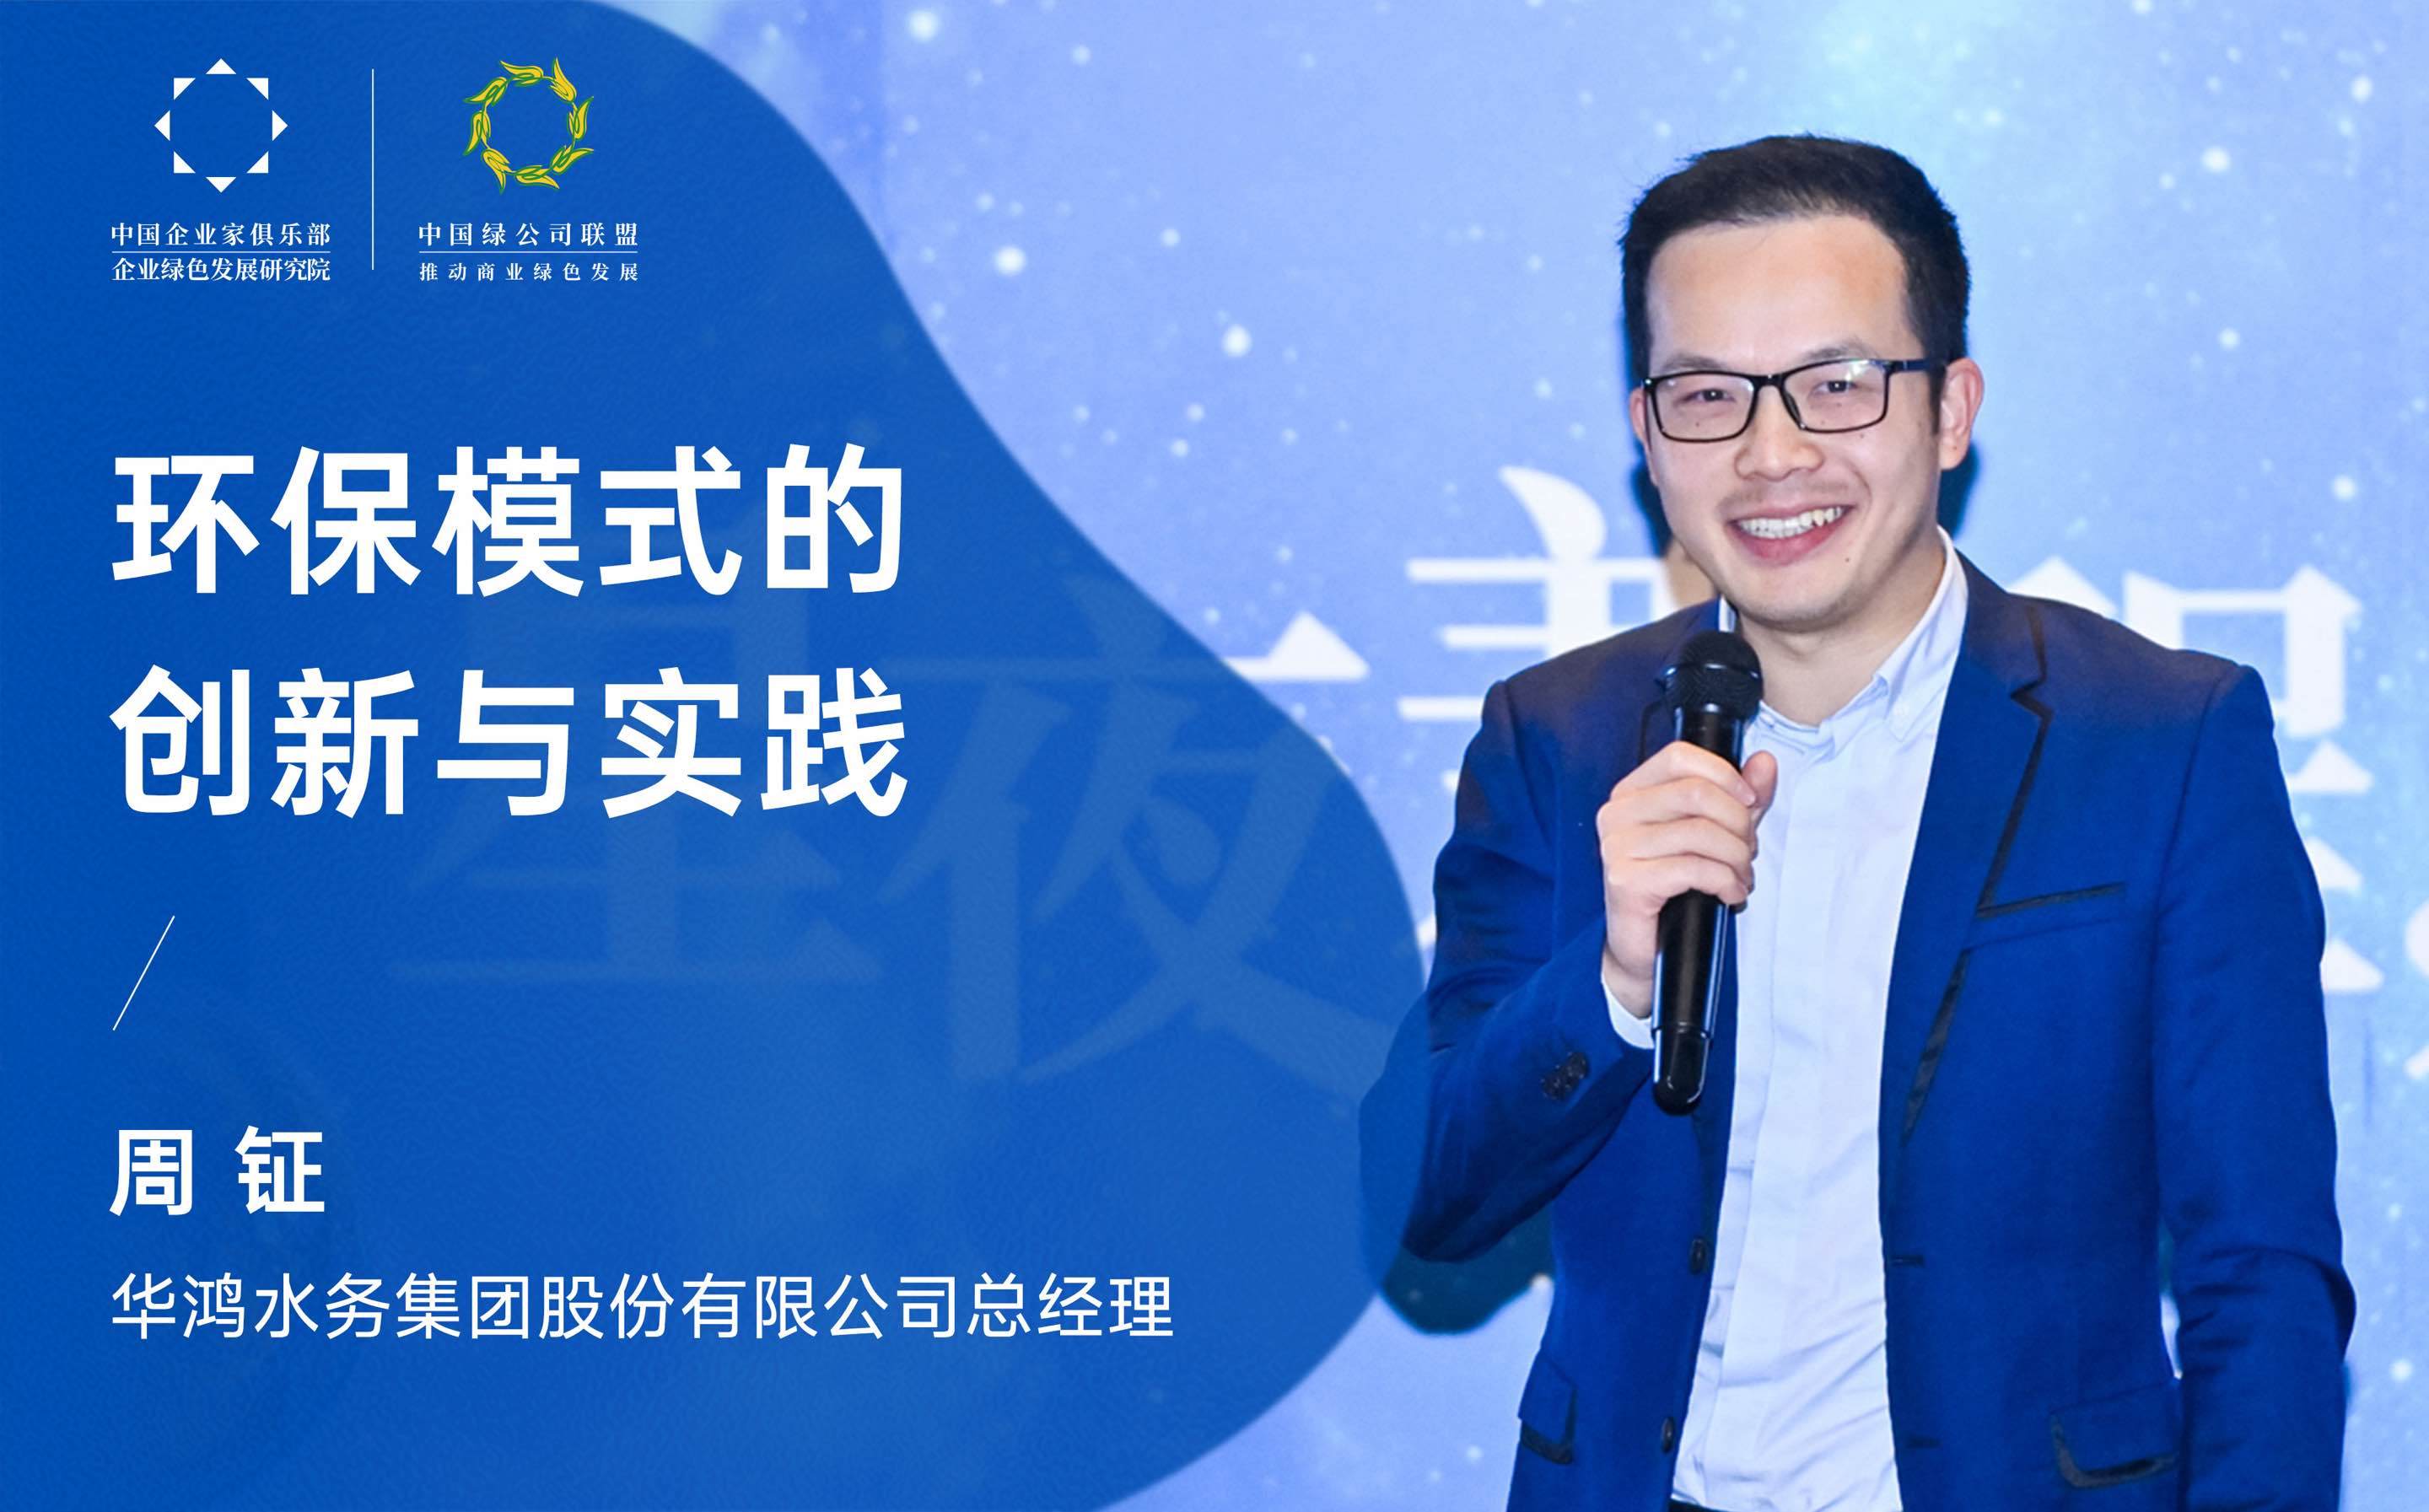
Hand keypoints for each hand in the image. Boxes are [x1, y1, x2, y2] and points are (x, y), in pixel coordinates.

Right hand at [1597, 741, 1777, 1019]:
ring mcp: (1617, 846)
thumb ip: (1739, 796)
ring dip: (1736, 858)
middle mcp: (1617, 813)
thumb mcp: (1716, 833)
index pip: (1679, 756)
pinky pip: (1695, 868)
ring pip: (1701, 832)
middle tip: (1748, 851)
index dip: (1724, 774)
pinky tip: (1730, 894)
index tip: (1750, 800)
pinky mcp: (1626, 879)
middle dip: (1738, 823)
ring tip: (1740, 877)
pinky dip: (1726, 882)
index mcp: (1633, 792)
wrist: (1646, 949)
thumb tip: (1764, 763)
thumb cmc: (1676, 888)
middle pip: (1696, 792)